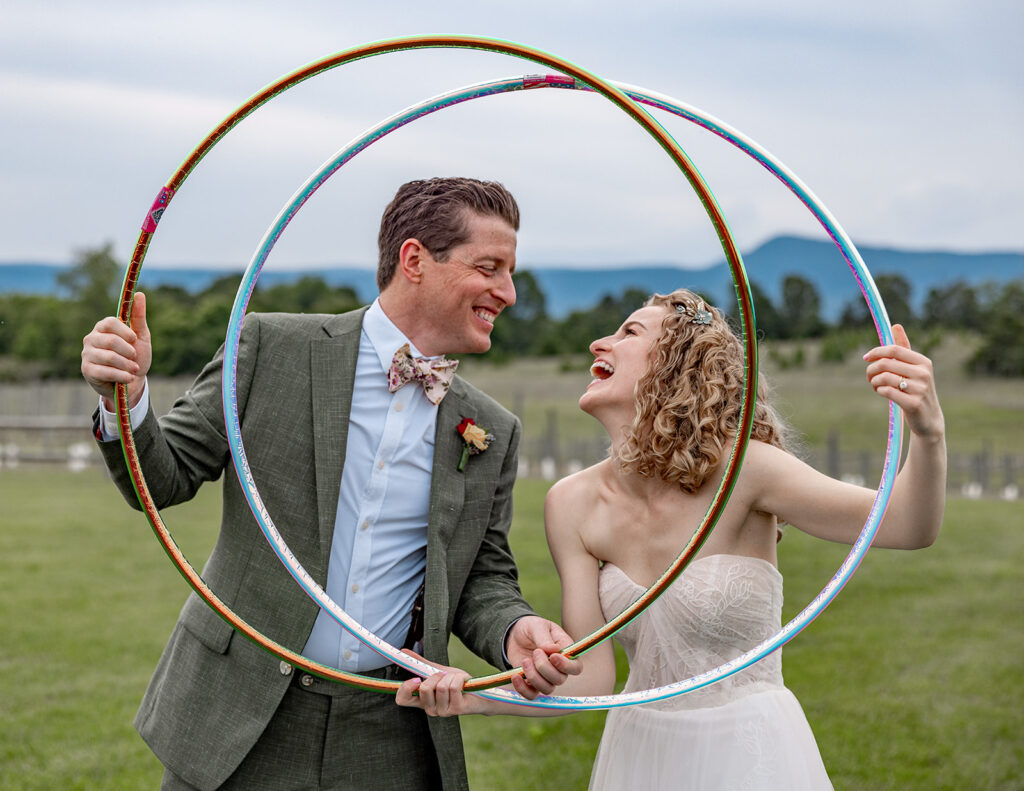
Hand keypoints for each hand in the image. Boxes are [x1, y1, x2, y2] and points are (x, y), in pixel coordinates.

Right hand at [81, 292, 150, 409]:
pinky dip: (121, 375)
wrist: (132, 382)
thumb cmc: (135, 357)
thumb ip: (138, 317)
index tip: (134, 339)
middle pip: (111, 341)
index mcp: (103, 328)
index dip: (125, 331)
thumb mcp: (140, 337)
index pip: (109, 322)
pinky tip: (129, 378)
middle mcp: (91, 339)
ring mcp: (87, 354)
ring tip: (134, 369)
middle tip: (135, 358)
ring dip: (127, 365)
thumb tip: (139, 294)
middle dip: (129, 351)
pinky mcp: (87, 370)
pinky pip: (105, 371)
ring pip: (109, 357)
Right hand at [395, 651, 482, 716]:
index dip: (405, 688)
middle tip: (445, 675)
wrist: (480, 693)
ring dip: (452, 677)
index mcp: (423, 700)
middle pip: (424, 689)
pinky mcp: (456, 709)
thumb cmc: (457, 684)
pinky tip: (464, 681)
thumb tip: (403, 650)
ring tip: (458, 679)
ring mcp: (443, 711)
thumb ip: (421, 664)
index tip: (417, 678)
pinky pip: (453, 687)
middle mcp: (430, 709)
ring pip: (441, 687)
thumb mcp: (439, 672)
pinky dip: (460, 678)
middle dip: (436, 676)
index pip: (402, 699)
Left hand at [505, 616, 581, 698]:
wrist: (515, 635)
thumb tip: (554, 650)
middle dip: (545, 668)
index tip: (552, 657)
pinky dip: (523, 689)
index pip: (576, 667)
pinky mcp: (532, 684)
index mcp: (566, 652)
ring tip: (525, 661)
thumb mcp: (537, 626)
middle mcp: (559, 668)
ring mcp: (545, 678)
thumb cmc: (531, 628)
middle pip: (560, 679)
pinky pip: (531, 695)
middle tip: (535, 652)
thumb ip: (545, 638)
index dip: (566, 666)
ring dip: (534, 677)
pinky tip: (516, 676)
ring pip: (547, 689)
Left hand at [863, 323, 943, 440]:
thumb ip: (903, 348)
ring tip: (875, 385)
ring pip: (884, 378)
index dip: (876, 352)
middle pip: (886, 364)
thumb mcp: (913, 368)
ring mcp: (920, 389)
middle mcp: (924, 373)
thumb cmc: (916, 389)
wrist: (928, 419)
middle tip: (869, 377)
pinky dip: (879, 391)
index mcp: (923, 362)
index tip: (866, 357)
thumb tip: (895, 325)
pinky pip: (886, 391)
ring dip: (874, 382)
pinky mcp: (913, 403)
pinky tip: (881, 392)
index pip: (894, 349)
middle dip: (871, 369)